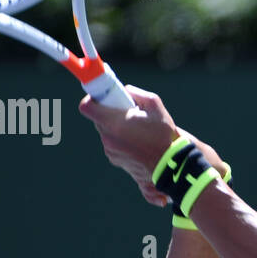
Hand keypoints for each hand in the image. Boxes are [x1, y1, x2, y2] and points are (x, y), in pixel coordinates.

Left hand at [79, 86, 226, 208]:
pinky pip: (113, 144)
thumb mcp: (155, 106)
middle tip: (127, 113)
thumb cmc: (164, 135)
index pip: (86, 107)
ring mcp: (110, 150)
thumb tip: (126, 91)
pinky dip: (121, 141)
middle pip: (98, 119)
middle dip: (109, 113)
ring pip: (106, 132)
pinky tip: (138, 143)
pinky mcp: (115, 160)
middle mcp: (107, 137)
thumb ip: (137, 93)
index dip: (92, 100)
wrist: (170, 166)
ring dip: (117, 128)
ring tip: (137, 130)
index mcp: (113, 123)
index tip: (104, 98)